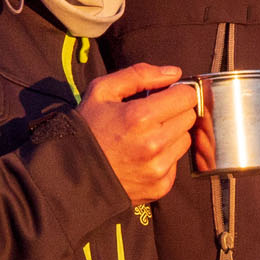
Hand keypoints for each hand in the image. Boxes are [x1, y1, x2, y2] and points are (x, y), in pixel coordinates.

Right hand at [76, 64, 197, 205]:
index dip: (177, 93)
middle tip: (152, 116)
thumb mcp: (103, 91)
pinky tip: (143, 156)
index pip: (187, 97)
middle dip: (174, 112)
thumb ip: (139, 75)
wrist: (70, 173)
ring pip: (185, 140)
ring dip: (171, 134)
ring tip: (145, 137)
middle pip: (189, 117)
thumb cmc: (88, 128)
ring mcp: (158, 168)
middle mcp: (153, 144)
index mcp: (140, 117)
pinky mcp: (160, 186)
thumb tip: (175, 73)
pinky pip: (176, 163)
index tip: (164, 96)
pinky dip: (165, 157)